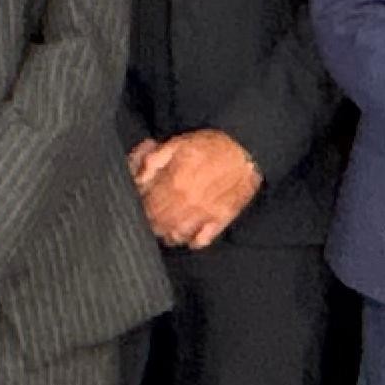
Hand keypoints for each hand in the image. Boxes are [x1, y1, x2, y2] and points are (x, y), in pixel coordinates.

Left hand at [131, 131, 264, 249]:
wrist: (246, 150)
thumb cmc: (211, 146)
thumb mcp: (177, 143)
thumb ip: (154, 160)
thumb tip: (138, 179)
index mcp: (174, 182)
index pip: (146, 206)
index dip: (140, 206)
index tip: (141, 202)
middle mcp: (187, 201)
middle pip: (158, 224)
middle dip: (151, 221)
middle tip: (151, 215)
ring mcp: (204, 214)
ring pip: (176, 236)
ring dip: (167, 233)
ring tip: (166, 224)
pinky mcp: (220, 220)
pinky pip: (200, 241)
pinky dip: (190, 241)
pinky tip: (187, 233)